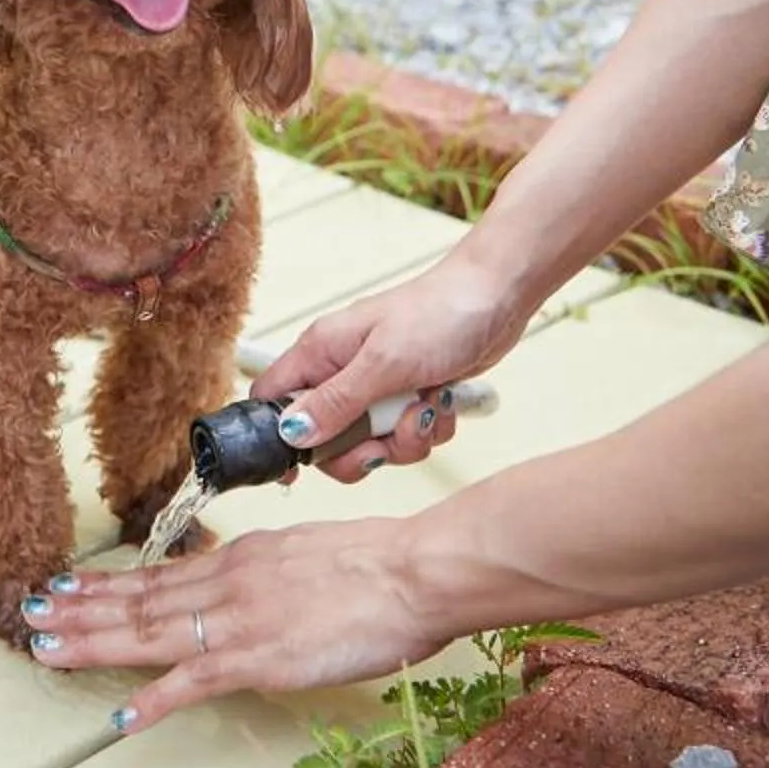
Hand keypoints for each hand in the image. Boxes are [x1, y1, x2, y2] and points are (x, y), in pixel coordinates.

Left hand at [20, 518, 452, 731]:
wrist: (412, 572)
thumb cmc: (379, 565)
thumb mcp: (307, 554)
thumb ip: (271, 572)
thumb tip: (252, 584)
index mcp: (240, 559)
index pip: (161, 575)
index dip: (110, 584)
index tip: (71, 585)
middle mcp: (227, 585)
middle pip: (140, 601)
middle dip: (81, 609)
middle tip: (32, 612)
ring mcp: (237, 621)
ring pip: (150, 633)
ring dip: (94, 642)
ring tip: (47, 648)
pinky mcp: (259, 658)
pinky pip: (193, 683)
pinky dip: (154, 701)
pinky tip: (122, 718)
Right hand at [251, 235, 533, 480]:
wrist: (497, 297)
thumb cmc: (440, 313)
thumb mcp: (384, 363)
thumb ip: (336, 402)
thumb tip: (292, 434)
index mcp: (320, 352)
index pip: (271, 401)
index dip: (277, 438)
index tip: (298, 470)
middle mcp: (340, 370)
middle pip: (323, 438)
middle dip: (360, 450)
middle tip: (385, 440)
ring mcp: (374, 385)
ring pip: (368, 443)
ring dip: (402, 440)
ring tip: (426, 409)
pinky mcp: (406, 395)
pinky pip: (403, 436)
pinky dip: (426, 429)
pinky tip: (441, 402)